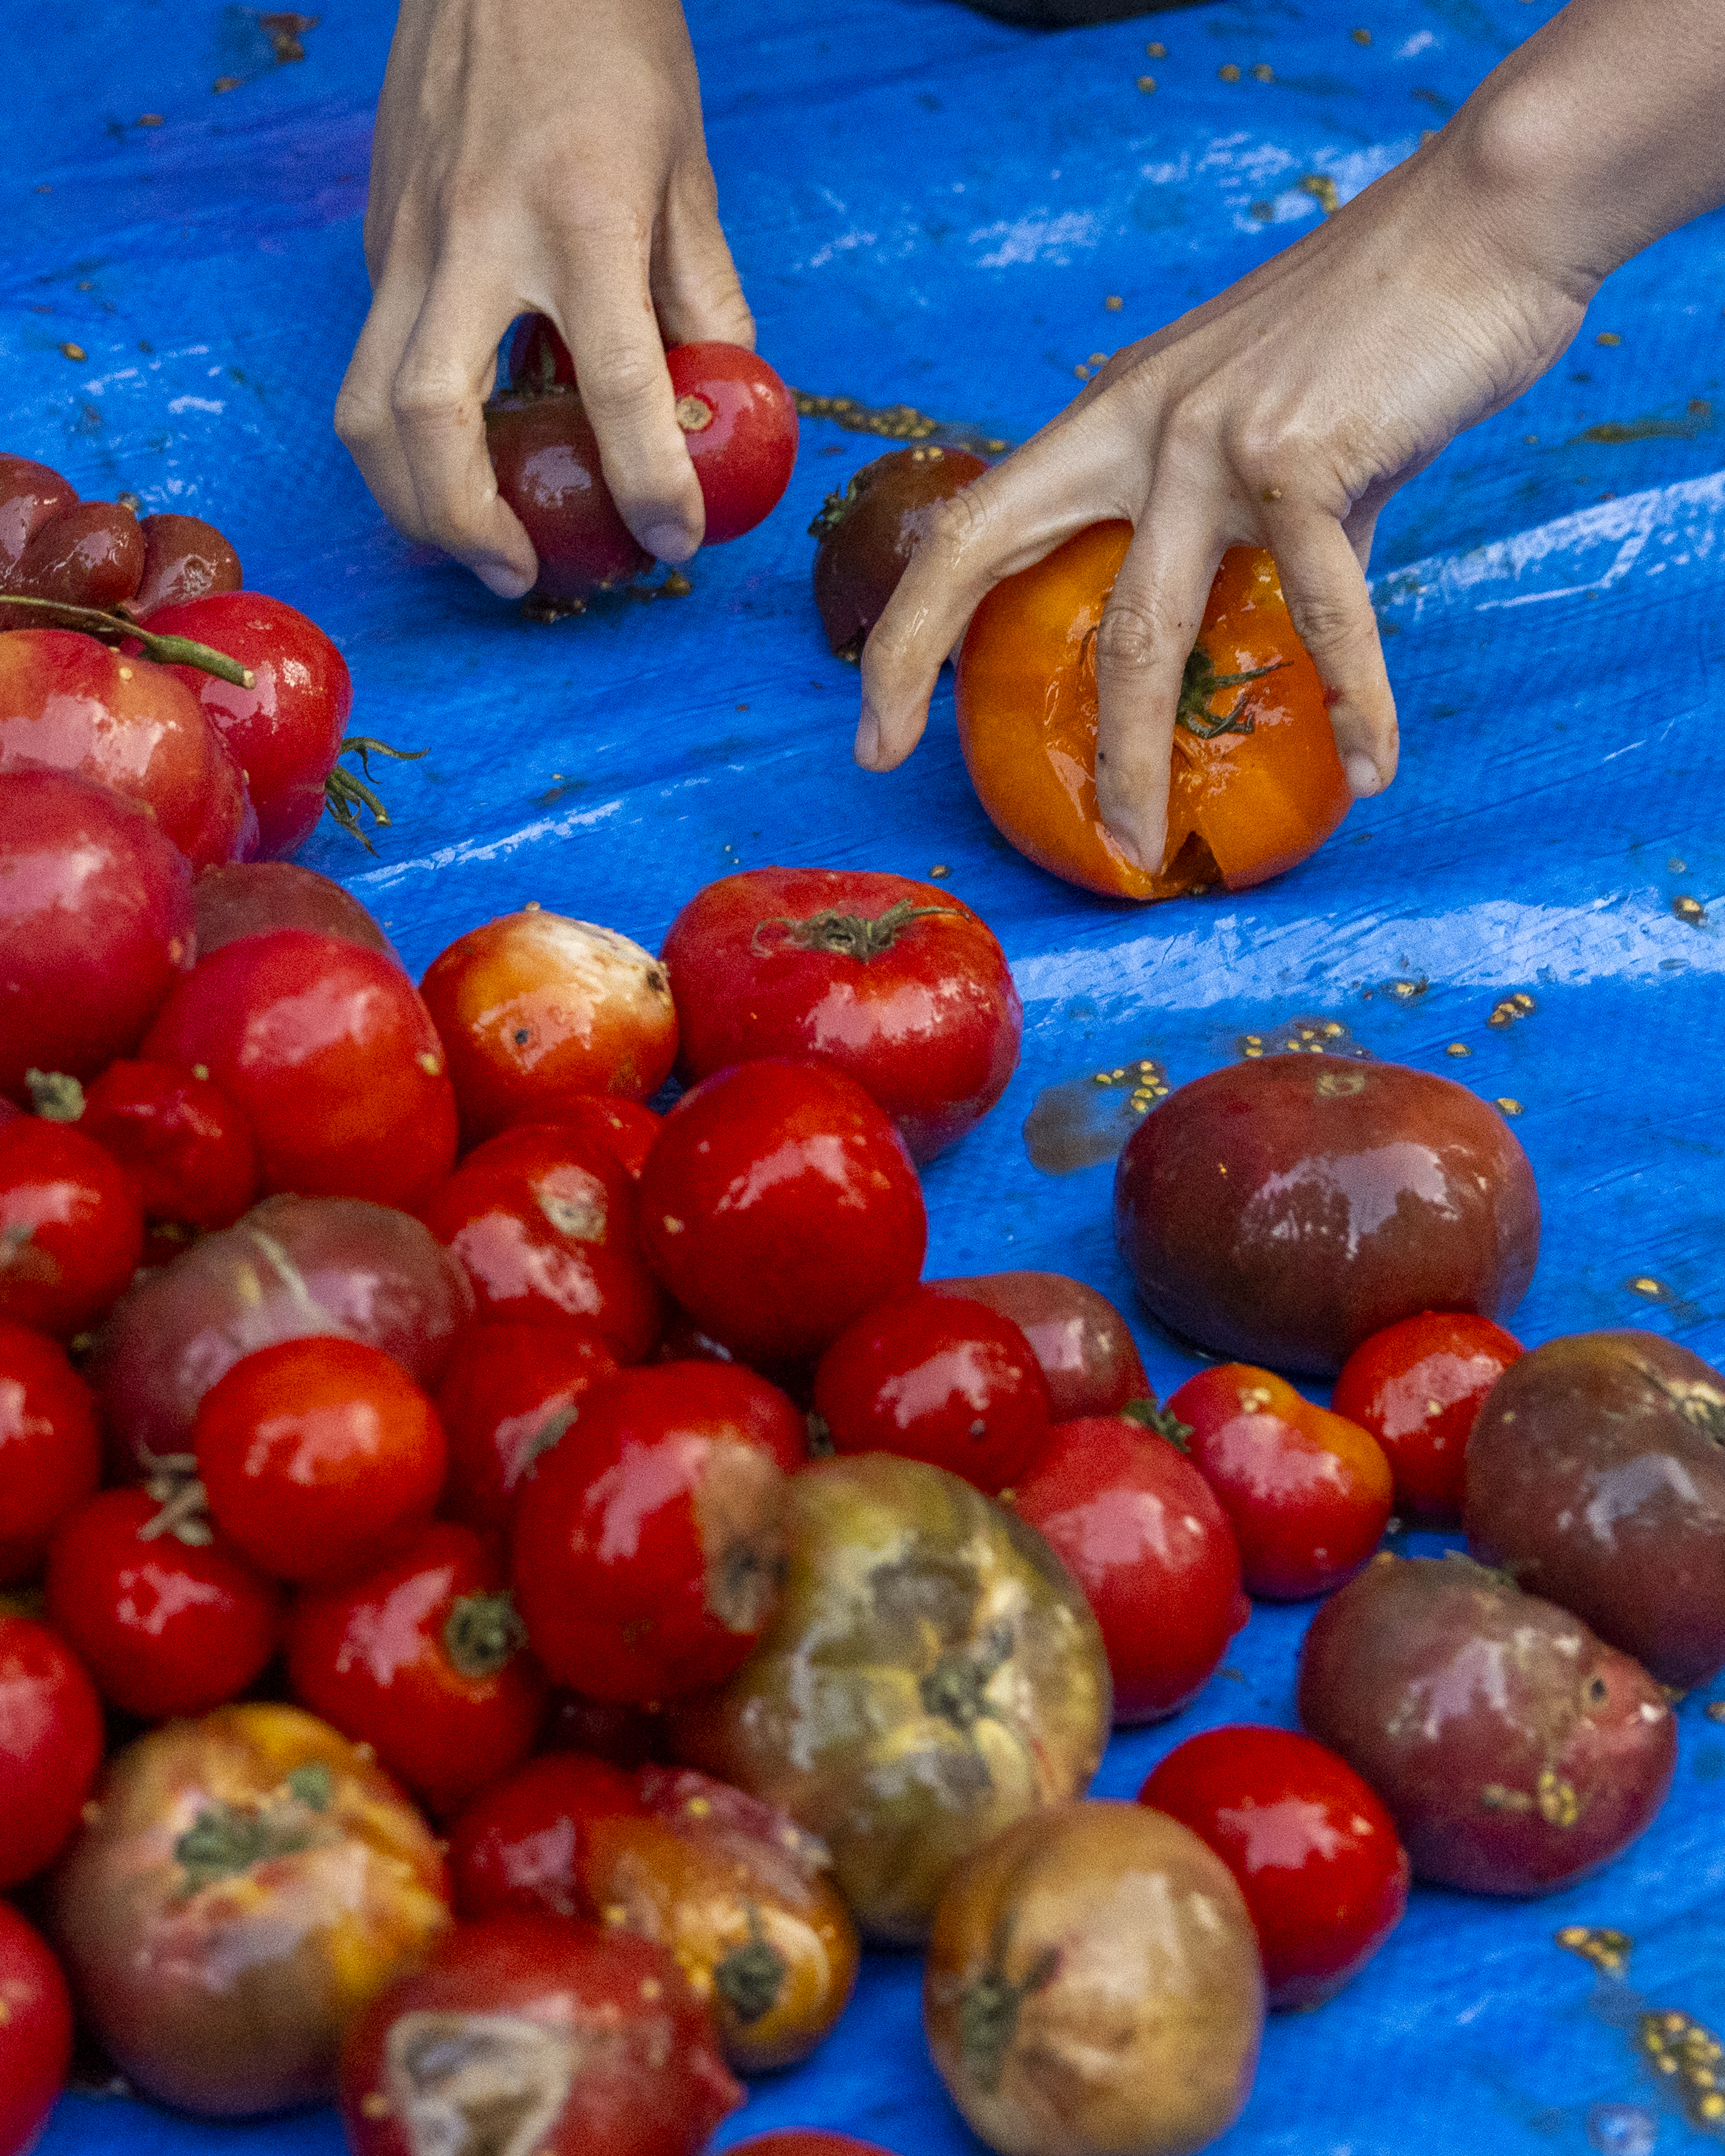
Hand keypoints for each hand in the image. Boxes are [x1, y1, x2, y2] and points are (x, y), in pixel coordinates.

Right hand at [335, 0, 752, 595]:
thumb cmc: (612, 42)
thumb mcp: (687, 169)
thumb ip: (703, 297)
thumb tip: (717, 409)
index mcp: (581, 214)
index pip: (616, 384)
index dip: (651, 482)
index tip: (674, 539)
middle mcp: (477, 232)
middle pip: (432, 418)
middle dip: (469, 524)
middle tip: (523, 576)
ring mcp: (408, 237)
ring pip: (365, 405)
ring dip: (410, 501)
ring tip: (473, 543)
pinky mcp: (376, 238)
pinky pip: (371, 358)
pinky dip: (403, 434)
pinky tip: (455, 456)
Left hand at [856, 126, 1593, 870]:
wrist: (1491, 220)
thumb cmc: (1385, 324)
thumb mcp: (1267, 422)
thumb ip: (1237, 520)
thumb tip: (1253, 620)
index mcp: (1112, 415)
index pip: (971, 525)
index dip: (906, 626)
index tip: (876, 724)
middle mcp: (1138, 423)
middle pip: (994, 563)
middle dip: (932, 675)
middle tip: (894, 769)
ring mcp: (1213, 439)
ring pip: (1145, 634)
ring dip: (1137, 756)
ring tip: (1142, 843)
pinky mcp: (1307, 457)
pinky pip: (1323, 616)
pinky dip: (1356, 701)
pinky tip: (1372, 769)